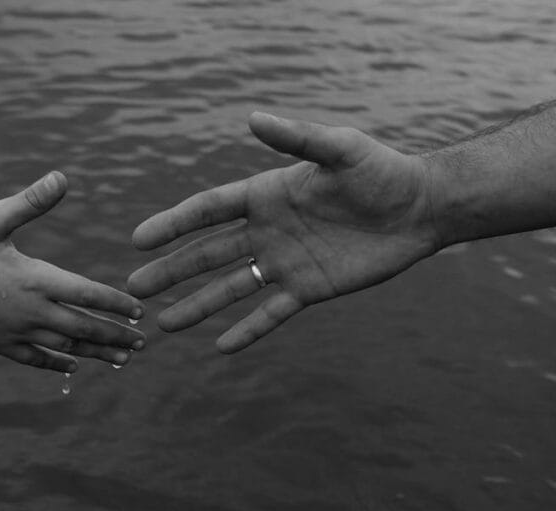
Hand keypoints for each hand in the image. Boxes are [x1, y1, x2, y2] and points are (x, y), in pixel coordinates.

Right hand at [0, 171, 144, 372]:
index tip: (140, 311)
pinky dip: (58, 363)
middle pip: (84, 327)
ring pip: (65, 347)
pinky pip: (35, 359)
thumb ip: (31, 201)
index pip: (87, 294)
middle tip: (143, 342)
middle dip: (116, 336)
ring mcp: (15, 332)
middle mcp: (30, 310)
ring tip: (123, 360)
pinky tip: (74, 366)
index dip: (116, 304)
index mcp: (34, 278)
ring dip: (96, 353)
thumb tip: (62, 176)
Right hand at [128, 112, 441, 352]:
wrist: (420, 208)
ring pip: (231, 288)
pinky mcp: (309, 289)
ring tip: (162, 325)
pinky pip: (271, 313)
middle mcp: (267, 230)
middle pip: (207, 253)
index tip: (139, 239)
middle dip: (171, 270)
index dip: (173, 224)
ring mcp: (285, 262)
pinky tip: (220, 348)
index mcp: (265, 194)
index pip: (208, 211)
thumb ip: (297, 138)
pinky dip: (247, 331)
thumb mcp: (340, 149)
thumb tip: (252, 117)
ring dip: (197, 305)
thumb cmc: (381, 171)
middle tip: (135, 287)